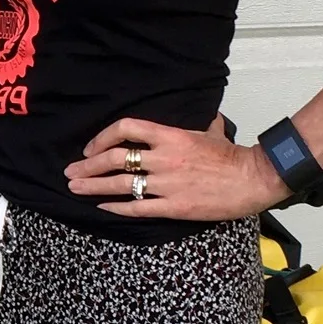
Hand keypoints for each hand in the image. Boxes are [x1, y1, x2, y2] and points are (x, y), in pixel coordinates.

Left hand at [66, 115, 286, 219]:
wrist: (252, 179)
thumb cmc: (231, 155)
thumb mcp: (211, 130)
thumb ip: (198, 123)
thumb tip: (202, 115)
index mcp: (170, 135)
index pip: (125, 129)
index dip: (102, 137)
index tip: (90, 148)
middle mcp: (162, 158)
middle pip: (114, 159)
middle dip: (87, 166)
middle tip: (71, 172)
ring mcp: (165, 184)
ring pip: (120, 185)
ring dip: (93, 186)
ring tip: (75, 189)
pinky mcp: (172, 207)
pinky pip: (136, 208)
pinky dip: (115, 207)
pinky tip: (102, 207)